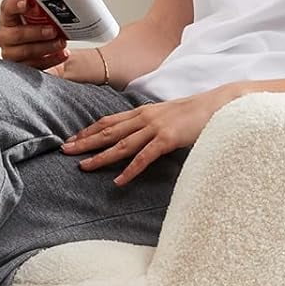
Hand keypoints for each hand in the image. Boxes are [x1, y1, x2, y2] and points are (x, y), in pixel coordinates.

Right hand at [0, 0, 66, 69]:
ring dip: (46, 47)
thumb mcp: (41, 17)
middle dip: (36, 32)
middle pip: (16, 34)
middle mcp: (5, 35)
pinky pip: (34, 65)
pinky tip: (62, 54)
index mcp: (8, 18)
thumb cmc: (41, 29)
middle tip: (53, 30)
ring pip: (25, 51)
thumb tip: (60, 2)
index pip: (6, 8)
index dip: (14, 6)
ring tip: (61, 42)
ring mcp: (11, 53)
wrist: (46, 51)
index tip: (26, 4)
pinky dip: (51, 59)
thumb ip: (42, 10)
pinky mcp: (20, 68)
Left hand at [61, 83, 243, 185]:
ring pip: (121, 144)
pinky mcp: (168, 139)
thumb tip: (139, 136)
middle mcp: (145, 117)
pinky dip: (130, 170)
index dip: (89, 130)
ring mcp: (155, 127)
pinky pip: (145, 157)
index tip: (73, 138)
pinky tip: (119, 180)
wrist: (219, 104)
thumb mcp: (168, 116)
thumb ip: (152, 124)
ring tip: (83, 167)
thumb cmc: (196, 113)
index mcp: (143, 111)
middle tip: (65, 150)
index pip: (109, 121)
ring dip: (101, 156)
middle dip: (85, 141)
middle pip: (108, 131)